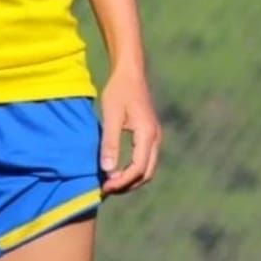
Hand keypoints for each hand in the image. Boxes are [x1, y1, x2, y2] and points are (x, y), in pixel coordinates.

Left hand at [98, 67, 161, 195]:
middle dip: (127, 185)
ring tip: (109, 182)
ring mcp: (155, 136)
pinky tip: (116, 169)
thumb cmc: (118, 90)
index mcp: (147, 134)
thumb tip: (107, 171)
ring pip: (147, 168)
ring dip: (130, 179)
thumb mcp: (111, 115)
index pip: (138, 169)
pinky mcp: (150, 134)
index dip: (121, 182)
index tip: (104, 187)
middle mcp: (155, 137)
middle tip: (106, 189)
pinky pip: (145, 159)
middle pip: (146, 173)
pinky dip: (132, 169)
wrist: (130, 71)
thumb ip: (110, 143)